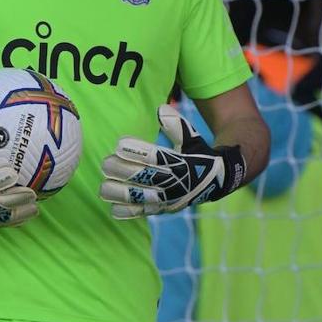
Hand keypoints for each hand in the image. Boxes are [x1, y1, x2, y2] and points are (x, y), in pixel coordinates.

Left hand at [100, 105, 245, 219]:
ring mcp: (169, 199)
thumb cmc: (199, 154)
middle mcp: (175, 182)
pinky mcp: (165, 209)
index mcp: (180, 162)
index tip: (119, 144)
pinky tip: (113, 208)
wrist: (218, 181)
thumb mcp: (192, 138)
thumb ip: (177, 125)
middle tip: (105, 163)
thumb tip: (162, 109)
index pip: (156, 156)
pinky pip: (145, 212)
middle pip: (145, 177)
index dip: (137, 151)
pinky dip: (129, 213)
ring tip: (103, 187)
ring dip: (121, 194)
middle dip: (123, 171)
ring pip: (142, 198)